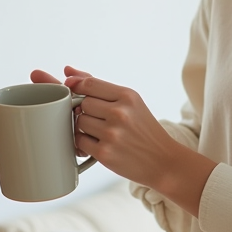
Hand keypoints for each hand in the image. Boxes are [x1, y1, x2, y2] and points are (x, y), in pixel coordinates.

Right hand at [0, 65, 93, 174]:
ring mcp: (46, 142)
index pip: (18, 108)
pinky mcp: (51, 159)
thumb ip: (85, 81)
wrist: (120, 139)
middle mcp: (42, 124)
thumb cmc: (104, 114)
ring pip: (15, 146)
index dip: (0, 114)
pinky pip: (27, 163)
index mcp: (48, 107)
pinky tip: (0, 168)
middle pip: (11, 128)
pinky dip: (10, 165)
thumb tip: (67, 70)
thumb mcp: (95, 96)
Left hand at [65, 74, 184, 190]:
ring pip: (79, 122)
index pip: (90, 83)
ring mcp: (112, 134)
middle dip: (87, 111)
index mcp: (128, 96)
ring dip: (85, 128)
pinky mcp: (104, 153)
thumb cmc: (144, 129)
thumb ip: (99, 87)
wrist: (162, 160)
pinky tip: (99, 144)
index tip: (79, 93)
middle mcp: (120, 113)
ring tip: (101, 132)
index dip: (78, 88)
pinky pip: (79, 141)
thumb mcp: (131, 103)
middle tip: (101, 119)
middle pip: (82, 103)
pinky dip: (85, 143)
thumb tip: (68, 71)